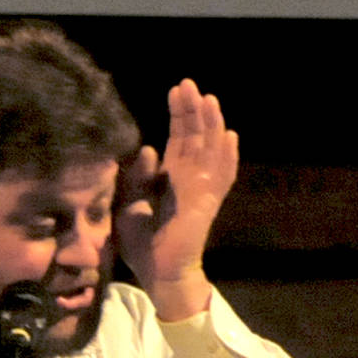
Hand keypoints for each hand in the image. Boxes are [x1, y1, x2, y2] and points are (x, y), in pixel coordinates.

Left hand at [117, 78, 237, 320]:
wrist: (156, 272)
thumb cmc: (142, 242)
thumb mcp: (128, 204)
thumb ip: (138, 177)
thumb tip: (148, 148)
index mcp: (171, 177)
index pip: (178, 138)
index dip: (179, 114)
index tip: (176, 90)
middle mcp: (190, 179)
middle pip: (195, 137)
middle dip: (193, 110)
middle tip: (188, 84)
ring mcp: (202, 190)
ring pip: (211, 149)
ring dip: (211, 124)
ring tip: (209, 99)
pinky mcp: (207, 204)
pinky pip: (222, 176)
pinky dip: (227, 156)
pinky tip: (229, 136)